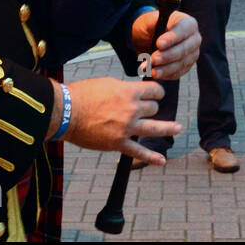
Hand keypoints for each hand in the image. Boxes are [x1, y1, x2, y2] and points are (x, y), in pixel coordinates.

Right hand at [58, 76, 180, 165]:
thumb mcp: (107, 83)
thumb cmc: (83, 94)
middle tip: (148, 109)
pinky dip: (151, 157)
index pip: (154, 91)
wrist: (66, 112)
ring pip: (154, 128)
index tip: (157, 94)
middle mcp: (131, 109)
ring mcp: (126, 127)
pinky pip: (139, 152)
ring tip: (178, 129)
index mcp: (129, 92)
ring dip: (168, 128)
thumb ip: (124, 89)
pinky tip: (161, 161)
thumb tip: (132, 93)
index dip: (157, 92)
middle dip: (152, 108)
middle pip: (154, 109)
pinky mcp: (118, 143)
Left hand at [131, 9, 199, 80]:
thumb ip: (152, 23)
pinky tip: (155, 74)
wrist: (147, 40)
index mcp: (188, 23)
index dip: (172, 38)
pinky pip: (178, 73)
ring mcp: (192, 54)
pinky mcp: (186, 67)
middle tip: (153, 59)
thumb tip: (155, 29)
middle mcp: (194, 39)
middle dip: (168, 56)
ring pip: (182, 63)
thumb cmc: (150, 27)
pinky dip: (166, 75)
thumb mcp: (148, 21)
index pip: (184, 29)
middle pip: (184, 49)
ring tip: (152, 70)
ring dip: (165, 68)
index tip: (159, 44)